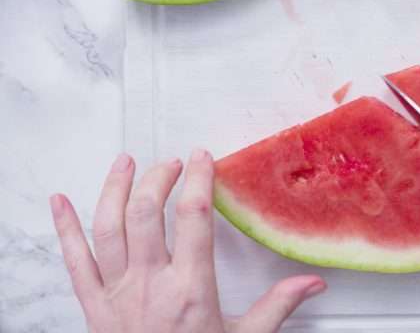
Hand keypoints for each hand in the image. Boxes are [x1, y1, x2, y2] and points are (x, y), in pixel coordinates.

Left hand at [50, 150, 325, 332]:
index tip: (202, 159)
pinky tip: (60, 204)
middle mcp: (150, 286)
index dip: (198, 180)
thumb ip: (278, 306)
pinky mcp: (94, 308)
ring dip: (114, 190)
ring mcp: (117, 294)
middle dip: (158, 178)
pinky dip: (64, 230)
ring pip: (108, 229)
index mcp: (190, 289)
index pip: (193, 218)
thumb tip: (311, 283)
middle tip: (172, 163)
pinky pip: (74, 262)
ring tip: (124, 164)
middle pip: (147, 214)